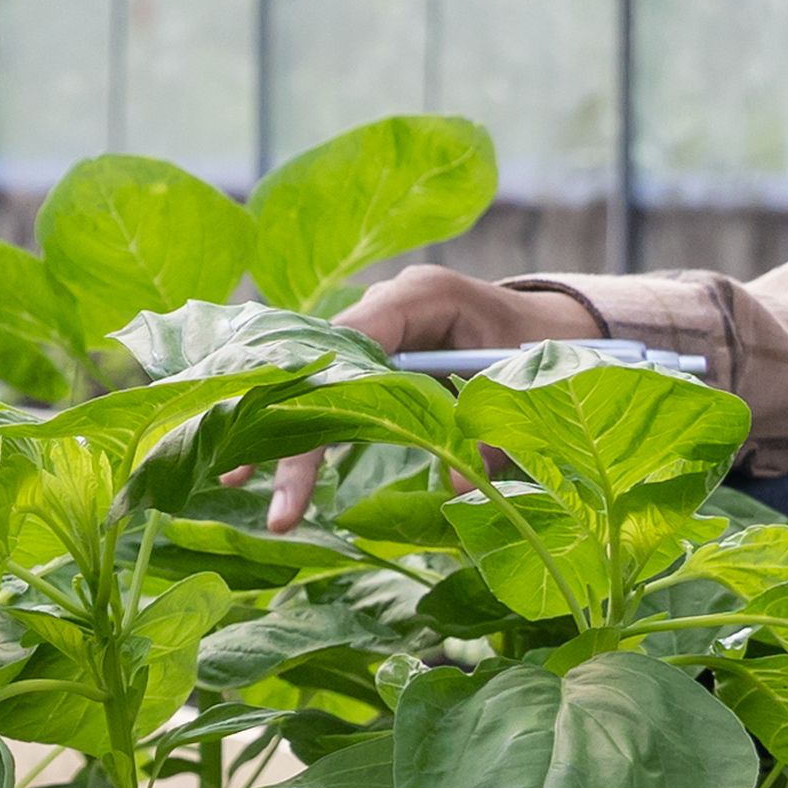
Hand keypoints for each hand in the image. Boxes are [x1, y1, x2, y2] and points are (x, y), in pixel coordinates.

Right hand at [266, 265, 613, 529]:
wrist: (555, 333)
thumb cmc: (543, 355)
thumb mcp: (525, 396)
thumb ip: (492, 437)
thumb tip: (456, 491)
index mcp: (421, 296)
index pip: (349, 343)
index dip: (316, 399)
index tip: (289, 452)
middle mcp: (384, 304)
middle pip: (315, 362)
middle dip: (275, 421)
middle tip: (236, 476)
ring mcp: (373, 327)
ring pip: (309, 376)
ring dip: (274, 426)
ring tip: (231, 477)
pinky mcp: (371, 354)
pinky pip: (323, 387)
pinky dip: (295, 426)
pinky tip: (256, 465)